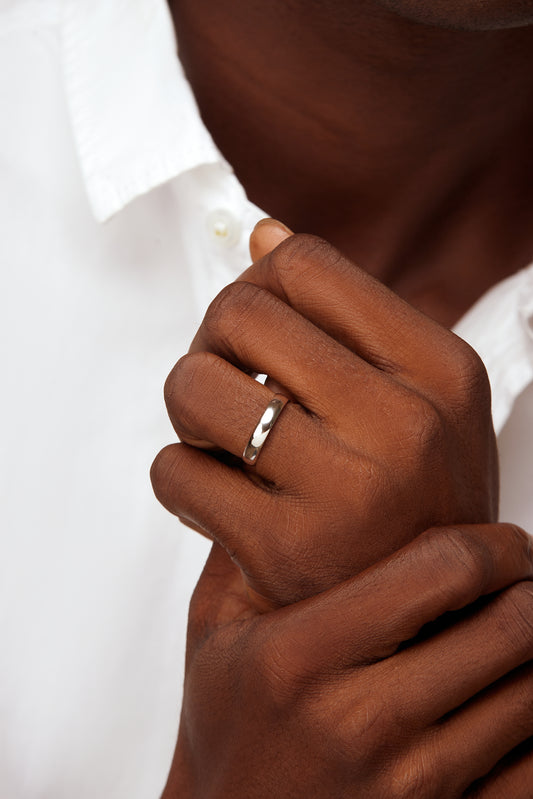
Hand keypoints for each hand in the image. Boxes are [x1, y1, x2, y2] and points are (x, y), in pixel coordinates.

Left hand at [151, 230, 497, 606]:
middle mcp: (406, 423)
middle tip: (228, 381)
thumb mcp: (416, 396)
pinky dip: (178, 474)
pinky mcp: (287, 551)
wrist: (427, 621)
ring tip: (219, 435)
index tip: (258, 333)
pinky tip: (215, 494)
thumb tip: (263, 233)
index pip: (304, 264)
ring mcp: (349, 490)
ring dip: (186, 404)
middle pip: (239, 312)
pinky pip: (172, 471)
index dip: (259, 286)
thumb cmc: (413, 498)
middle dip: (213, 341)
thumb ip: (342, 311)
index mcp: (443, 369)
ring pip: (192, 383)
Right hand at [161, 523, 532, 798]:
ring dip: (532, 649)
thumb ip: (244, 547)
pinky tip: (503, 695)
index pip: (439, 571)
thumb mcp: (213, 628)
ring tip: (509, 629)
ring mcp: (406, 783)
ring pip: (531, 691)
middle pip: (505, 627)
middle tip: (518, 579)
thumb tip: (277, 471)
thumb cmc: (225, 729)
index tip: (500, 542)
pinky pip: (531, 766)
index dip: (492, 543)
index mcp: (299, 656)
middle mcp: (357, 721)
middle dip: (526, 589)